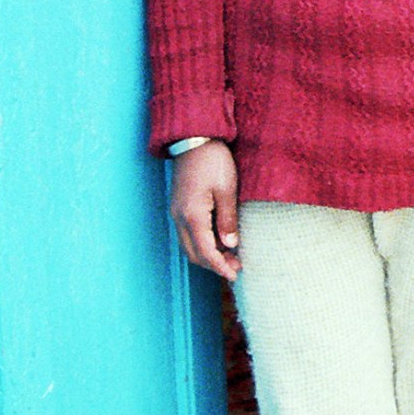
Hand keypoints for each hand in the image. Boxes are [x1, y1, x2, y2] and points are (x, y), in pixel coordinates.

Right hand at [170, 140, 240, 279]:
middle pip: (193, 253)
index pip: (205, 252)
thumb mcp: (227, 189)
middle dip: (213, 264)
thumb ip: (227, 220)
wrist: (194, 138)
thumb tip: (230, 245)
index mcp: (193, 215)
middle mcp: (179, 217)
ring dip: (208, 254)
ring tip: (231, 255)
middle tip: (236, 267)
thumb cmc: (213, 161)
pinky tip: (219, 239)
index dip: (219, 267)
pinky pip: (188, 233)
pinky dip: (202, 242)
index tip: (234, 276)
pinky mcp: (179, 206)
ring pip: (189, 245)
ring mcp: (177, 212)